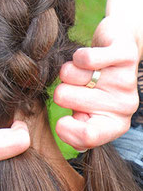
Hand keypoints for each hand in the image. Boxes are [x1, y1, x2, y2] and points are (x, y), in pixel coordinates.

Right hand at [53, 17, 138, 150]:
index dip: (64, 128)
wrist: (119, 50)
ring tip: (86, 71)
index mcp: (116, 124)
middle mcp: (125, 106)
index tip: (64, 120)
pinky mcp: (125, 55)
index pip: (87, 137)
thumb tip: (74, 140)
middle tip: (81, 87)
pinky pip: (86, 58)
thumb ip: (79, 130)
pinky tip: (87, 59)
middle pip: (63, 98)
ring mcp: (126, 81)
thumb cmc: (96, 86)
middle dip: (64, 89)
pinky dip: (78, 56)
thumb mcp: (87, 111)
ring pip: (69, 74)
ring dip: (71, 69)